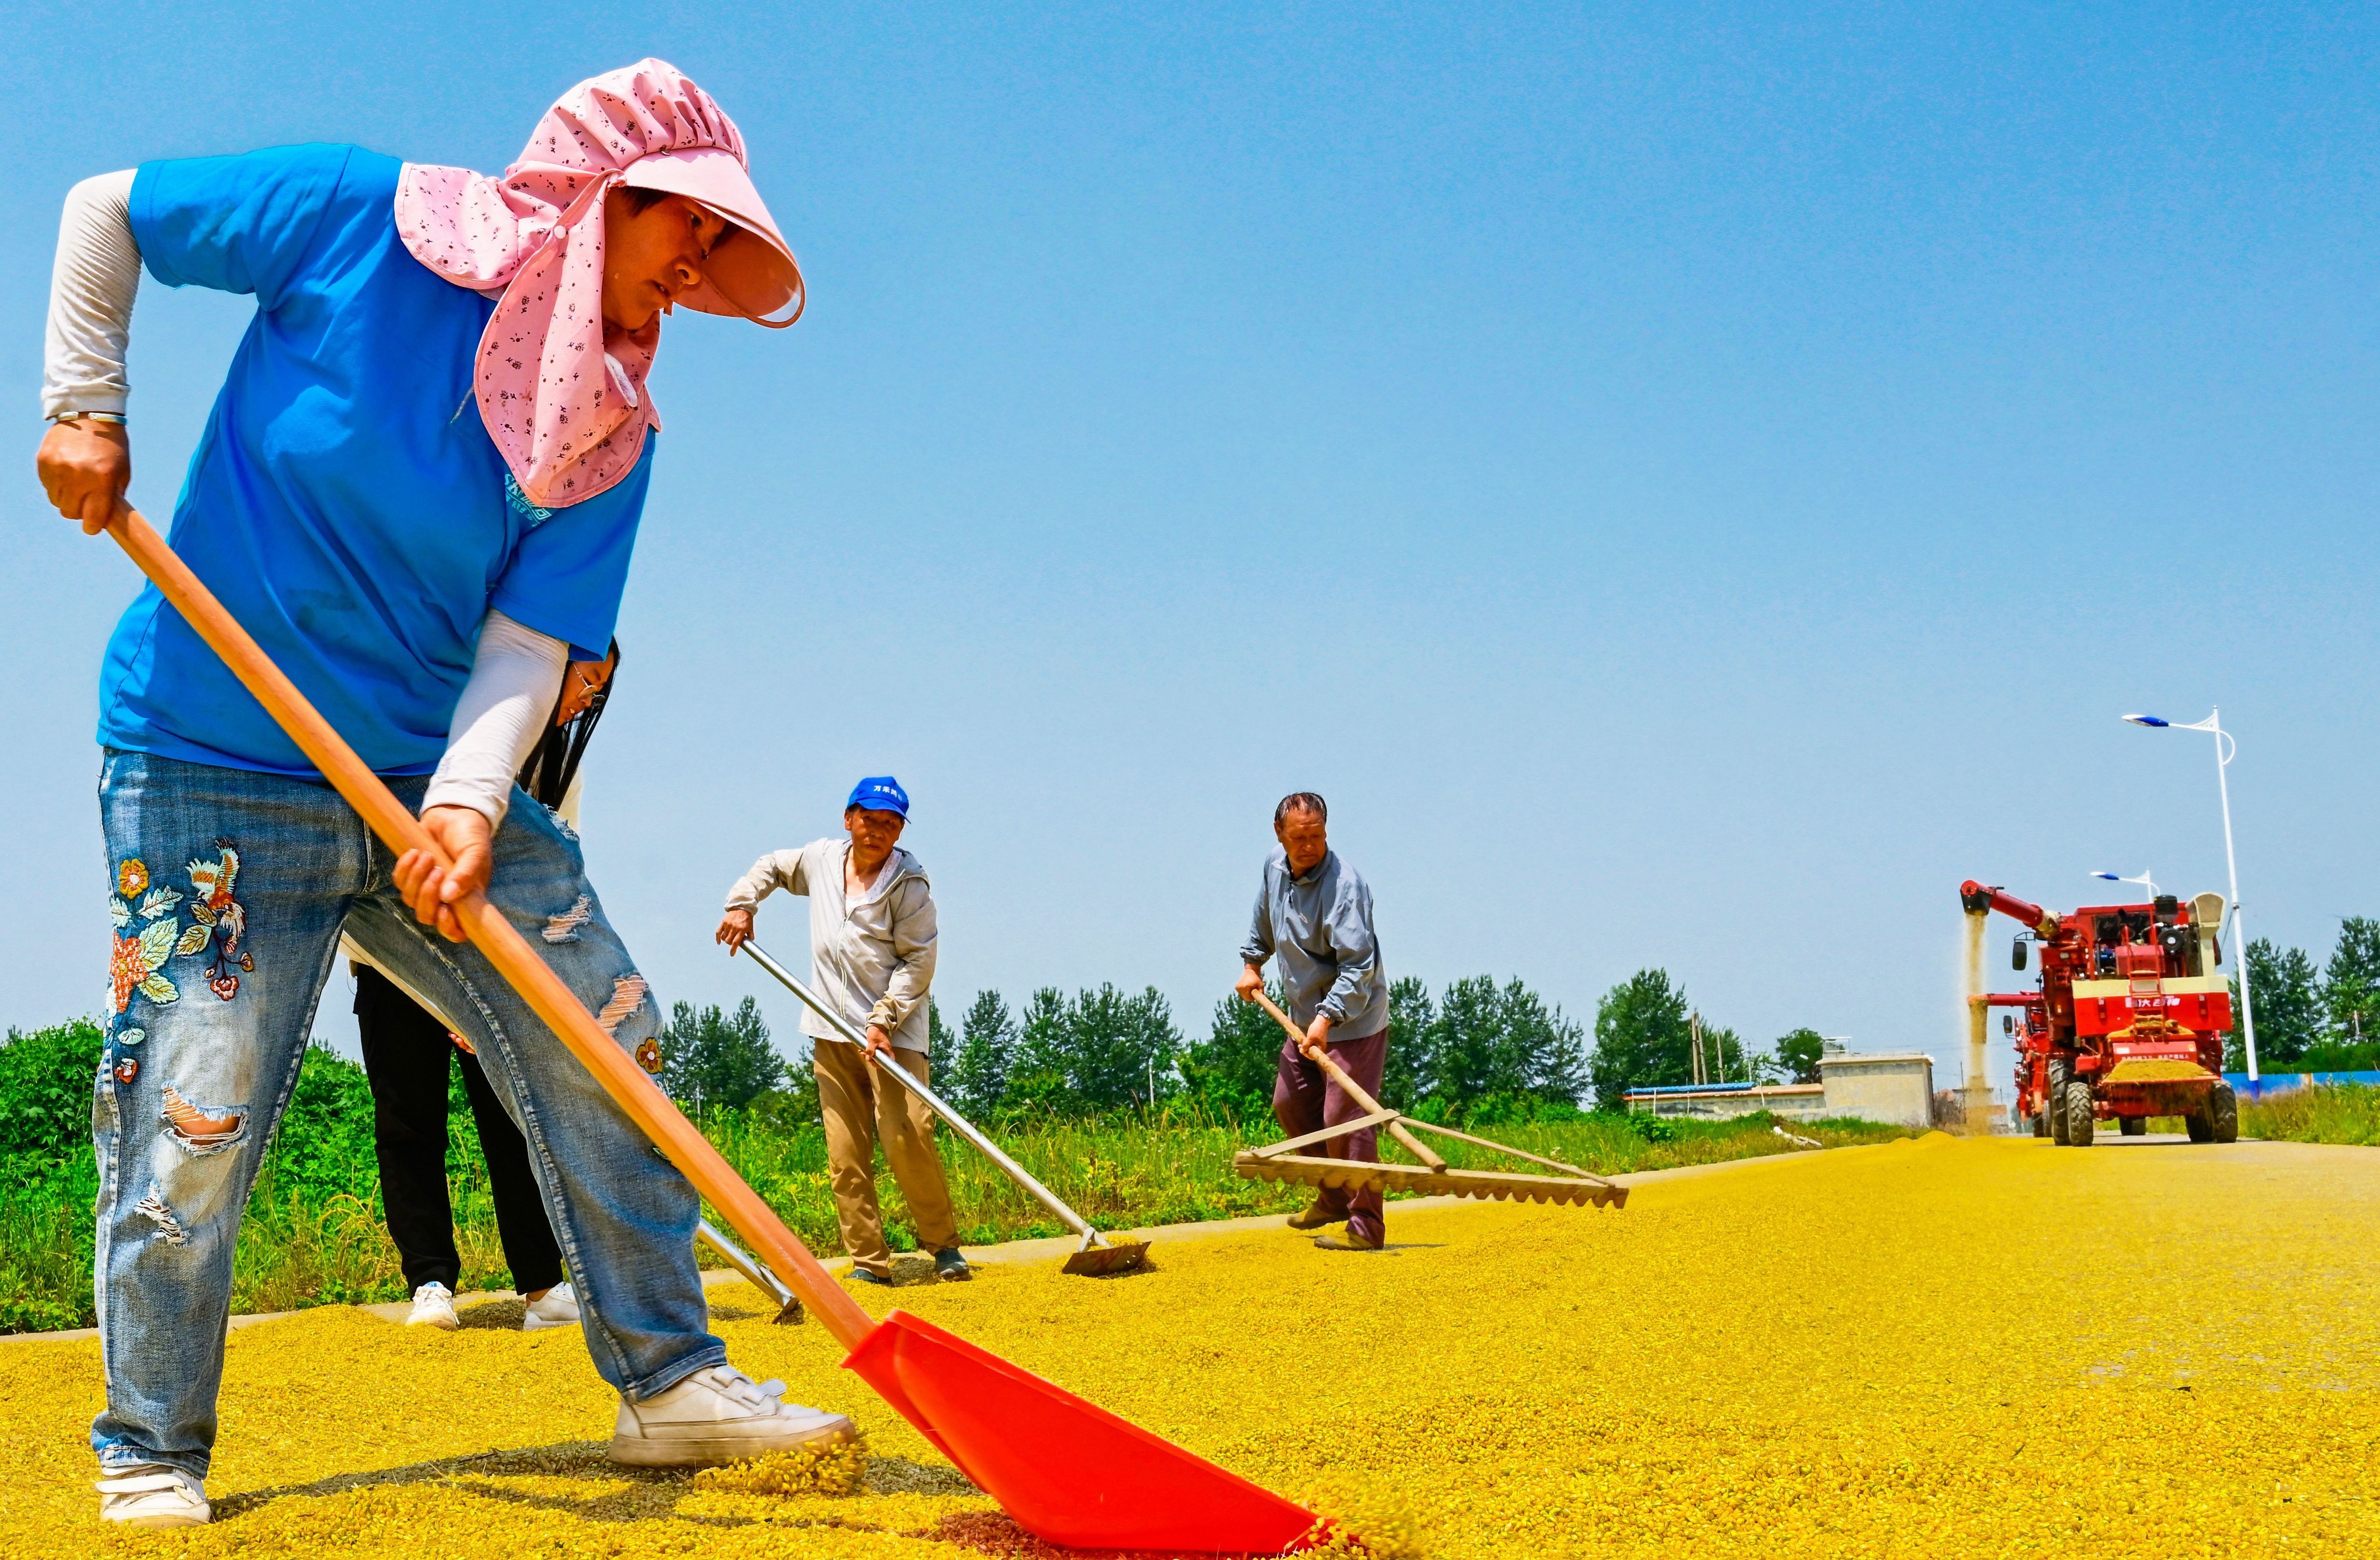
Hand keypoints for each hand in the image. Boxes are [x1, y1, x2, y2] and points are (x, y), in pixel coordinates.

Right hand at [36, 418, 130, 534]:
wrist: (89, 414)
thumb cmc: (112, 446)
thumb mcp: (123, 471)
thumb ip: (113, 496)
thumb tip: (105, 519)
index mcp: (101, 479)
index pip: (92, 518)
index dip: (92, 526)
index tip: (92, 527)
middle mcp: (77, 475)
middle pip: (70, 513)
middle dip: (79, 512)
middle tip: (86, 502)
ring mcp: (57, 468)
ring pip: (56, 501)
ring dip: (66, 498)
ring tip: (77, 484)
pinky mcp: (43, 461)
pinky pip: (47, 486)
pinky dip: (56, 484)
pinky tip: (67, 471)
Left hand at [394, 805, 493, 941]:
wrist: (454, 813)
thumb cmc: (471, 835)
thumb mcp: (475, 852)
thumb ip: (466, 874)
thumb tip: (448, 897)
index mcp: (467, 899)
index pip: (457, 930)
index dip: (448, 929)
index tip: (445, 911)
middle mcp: (446, 898)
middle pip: (427, 916)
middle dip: (427, 896)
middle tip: (437, 871)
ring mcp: (427, 887)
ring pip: (411, 900)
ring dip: (415, 878)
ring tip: (427, 855)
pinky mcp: (411, 874)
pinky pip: (399, 882)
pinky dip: (404, 868)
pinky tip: (414, 852)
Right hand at [716, 907, 753, 952]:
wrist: (742, 907)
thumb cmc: (747, 918)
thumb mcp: (751, 927)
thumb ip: (750, 935)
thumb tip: (750, 943)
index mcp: (741, 929)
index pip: (735, 942)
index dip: (733, 949)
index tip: (732, 954)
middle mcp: (734, 928)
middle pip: (728, 941)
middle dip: (730, 944)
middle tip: (732, 942)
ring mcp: (728, 925)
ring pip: (723, 937)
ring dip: (726, 940)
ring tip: (729, 938)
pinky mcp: (723, 922)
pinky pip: (718, 932)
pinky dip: (718, 938)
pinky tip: (719, 942)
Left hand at [864, 1024, 893, 1065]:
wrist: (875, 1025)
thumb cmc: (876, 1032)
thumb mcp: (872, 1041)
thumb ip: (870, 1050)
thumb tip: (868, 1059)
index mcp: (887, 1049)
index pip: (889, 1060)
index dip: (883, 1064)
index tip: (874, 1062)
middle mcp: (885, 1050)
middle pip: (880, 1060)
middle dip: (871, 1060)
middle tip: (865, 1056)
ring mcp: (881, 1049)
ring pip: (875, 1057)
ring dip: (868, 1056)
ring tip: (862, 1052)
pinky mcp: (877, 1047)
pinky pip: (872, 1053)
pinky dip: (867, 1052)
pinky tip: (862, 1050)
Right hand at [1235, 963, 1264, 1002]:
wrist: (1251, 971)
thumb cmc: (1257, 979)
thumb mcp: (1261, 986)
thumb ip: (1261, 994)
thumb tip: (1260, 1001)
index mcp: (1245, 987)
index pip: (1249, 999)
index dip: (1253, 997)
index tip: (1256, 992)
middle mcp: (1240, 987)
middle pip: (1245, 998)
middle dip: (1250, 996)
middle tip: (1253, 990)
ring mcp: (1237, 987)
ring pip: (1243, 996)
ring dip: (1247, 994)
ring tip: (1250, 987)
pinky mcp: (1236, 987)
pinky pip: (1241, 993)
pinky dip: (1244, 992)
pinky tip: (1247, 986)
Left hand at [1302, 1014, 1331, 1060]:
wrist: (1321, 1021)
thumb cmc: (1316, 1029)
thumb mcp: (1310, 1038)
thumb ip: (1306, 1045)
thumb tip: (1301, 1052)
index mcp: (1321, 1048)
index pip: (1313, 1056)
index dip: (1306, 1054)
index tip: (1301, 1050)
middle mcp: (1321, 1048)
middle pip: (1312, 1053)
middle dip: (1305, 1050)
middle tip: (1299, 1045)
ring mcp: (1319, 1044)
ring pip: (1311, 1048)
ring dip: (1305, 1047)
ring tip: (1300, 1044)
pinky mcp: (1318, 1041)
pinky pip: (1312, 1045)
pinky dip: (1307, 1044)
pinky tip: (1304, 1041)